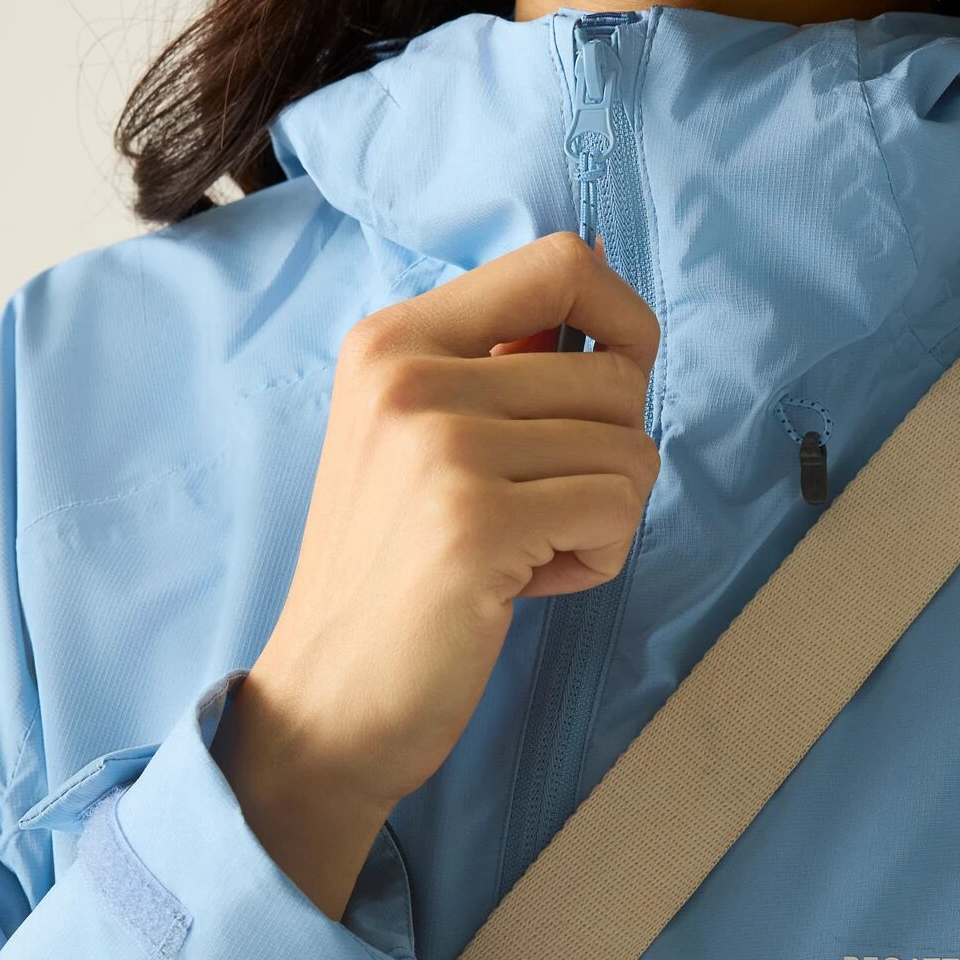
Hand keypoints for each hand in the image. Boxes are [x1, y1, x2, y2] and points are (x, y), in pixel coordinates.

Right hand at [212, 230, 661, 916]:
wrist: (327, 698)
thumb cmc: (396, 569)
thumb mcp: (420, 435)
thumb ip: (502, 359)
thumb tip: (608, 279)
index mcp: (394, 338)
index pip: (563, 260)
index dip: (625, 319)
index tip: (611, 384)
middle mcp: (409, 373)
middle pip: (618, 372)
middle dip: (608, 455)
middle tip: (534, 511)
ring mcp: (439, 444)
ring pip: (632, 447)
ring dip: (602, 514)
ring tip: (522, 549)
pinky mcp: (474, 520)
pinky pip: (619, 509)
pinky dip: (597, 558)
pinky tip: (524, 584)